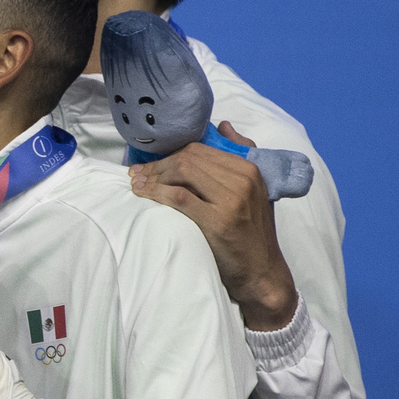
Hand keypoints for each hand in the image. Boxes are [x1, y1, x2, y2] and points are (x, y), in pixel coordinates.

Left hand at [129, 122, 297, 330]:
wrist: (262, 272)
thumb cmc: (252, 233)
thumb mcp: (255, 191)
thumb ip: (242, 155)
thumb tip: (223, 125)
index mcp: (250, 169)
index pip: (200, 149)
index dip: (170, 153)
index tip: (150, 161)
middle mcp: (244, 179)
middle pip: (188, 158)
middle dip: (157, 164)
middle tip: (136, 173)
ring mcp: (232, 200)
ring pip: (182, 173)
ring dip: (153, 176)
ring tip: (136, 183)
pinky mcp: (218, 221)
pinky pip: (179, 197)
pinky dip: (157, 192)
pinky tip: (143, 194)